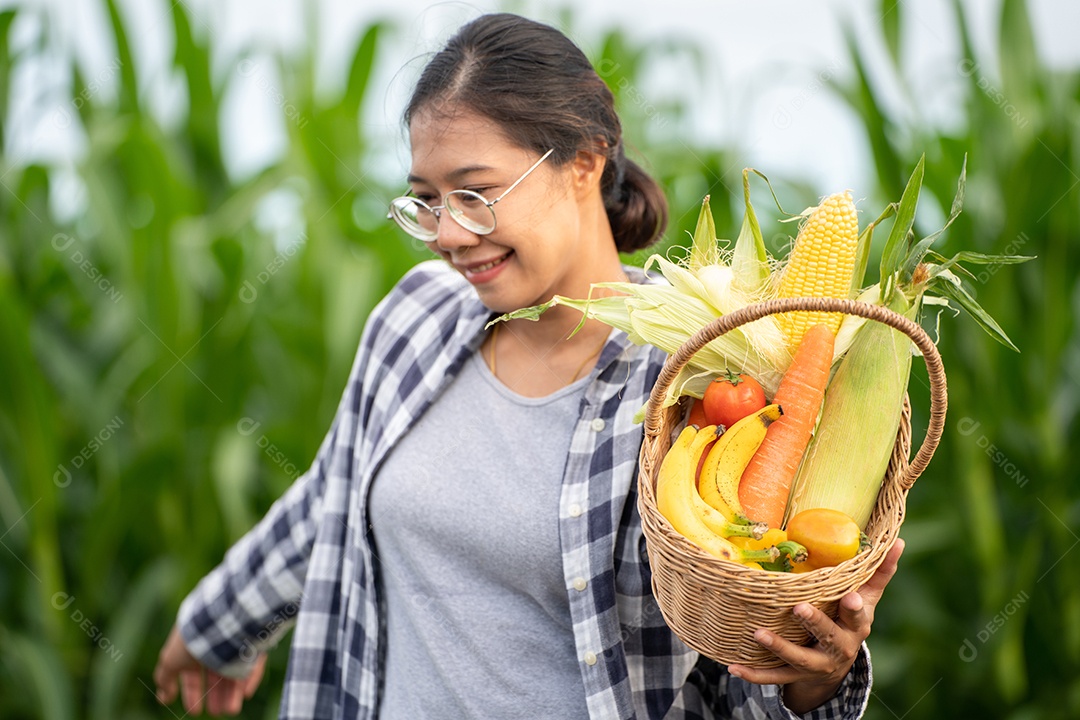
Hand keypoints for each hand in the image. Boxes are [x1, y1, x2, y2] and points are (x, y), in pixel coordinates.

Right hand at [154, 625, 266, 715]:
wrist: (221, 618)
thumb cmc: (193, 639)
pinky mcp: (254, 642)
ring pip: (234, 671)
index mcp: (192, 646)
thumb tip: (163, 698)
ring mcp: (235, 643)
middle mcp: (214, 644)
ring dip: (232, 693)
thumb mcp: (171, 659)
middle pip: (215, 674)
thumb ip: (165, 678)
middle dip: (214, 696)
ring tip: (231, 710)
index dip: (192, 692)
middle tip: (215, 712)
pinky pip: (254, 662)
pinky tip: (245, 694)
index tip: (195, 711)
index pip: (192, 673)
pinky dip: (250, 679)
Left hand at [727, 537, 904, 713]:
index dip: (854, 608)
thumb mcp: (867, 599)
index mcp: (855, 626)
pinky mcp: (795, 676)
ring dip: (778, 647)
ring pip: (797, 659)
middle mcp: (838, 647)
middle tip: (799, 608)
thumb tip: (898, 540)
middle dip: (815, 623)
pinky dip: (754, 674)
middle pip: (828, 636)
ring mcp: (815, 664)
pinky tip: (733, 667)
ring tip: (758, 633)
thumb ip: (879, 572)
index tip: (850, 597)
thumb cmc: (849, 621)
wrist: (837, 668)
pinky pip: (773, 677)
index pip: (857, 616)